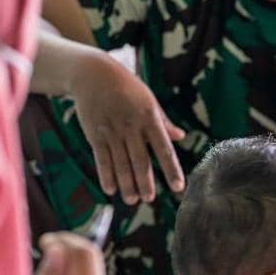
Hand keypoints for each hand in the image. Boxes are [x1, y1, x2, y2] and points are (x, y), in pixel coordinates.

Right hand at [69, 52, 185, 204]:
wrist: (93, 74)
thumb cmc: (127, 87)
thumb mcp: (149, 100)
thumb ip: (164, 122)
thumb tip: (181, 137)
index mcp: (150, 118)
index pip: (164, 149)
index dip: (171, 169)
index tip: (178, 187)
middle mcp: (131, 126)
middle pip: (140, 159)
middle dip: (145, 182)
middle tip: (150, 199)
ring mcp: (112, 131)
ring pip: (120, 163)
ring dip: (126, 183)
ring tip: (132, 200)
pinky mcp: (95, 134)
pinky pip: (102, 158)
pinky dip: (106, 175)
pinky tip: (110, 189)